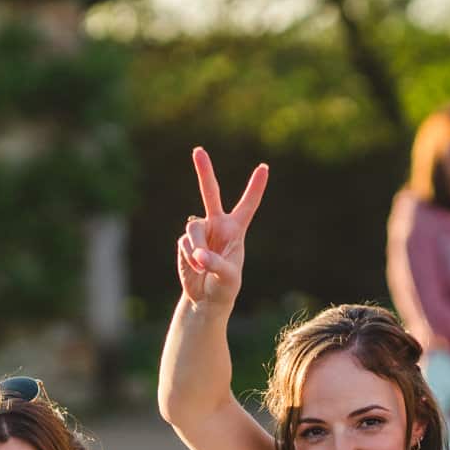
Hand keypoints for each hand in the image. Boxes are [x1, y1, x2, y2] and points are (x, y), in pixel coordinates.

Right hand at [174, 147, 267, 312]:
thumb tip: (198, 254)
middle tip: (198, 150)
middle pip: (211, 193)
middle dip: (204, 172)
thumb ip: (215, 263)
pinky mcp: (185, 242)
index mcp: (236, 229)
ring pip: (193, 228)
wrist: (205, 299)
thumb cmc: (225, 288)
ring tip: (202, 265)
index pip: (248, 205)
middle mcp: (218, 225)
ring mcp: (200, 231)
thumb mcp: (228, 278)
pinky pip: (184, 243)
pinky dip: (190, 257)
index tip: (264, 168)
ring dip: (197, 247)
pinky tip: (196, 268)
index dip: (256, 187)